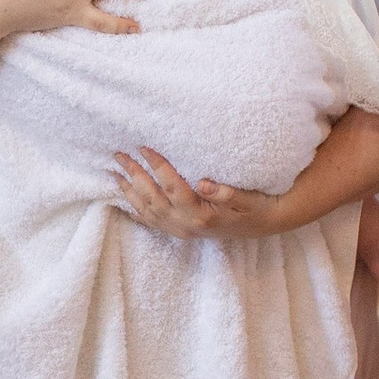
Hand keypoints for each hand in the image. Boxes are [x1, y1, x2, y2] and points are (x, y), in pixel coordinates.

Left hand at [109, 147, 275, 238]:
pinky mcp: (180, 232)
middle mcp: (186, 225)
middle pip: (152, 198)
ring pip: (147, 211)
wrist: (264, 224)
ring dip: (129, 191)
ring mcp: (181, 230)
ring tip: (114, 172)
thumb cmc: (256, 206)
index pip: (172, 187)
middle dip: (134, 175)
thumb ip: (226, 192)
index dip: (157, 166)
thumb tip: (203, 184)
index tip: (144, 146)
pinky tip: (125, 197)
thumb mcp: (247, 198)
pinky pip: (151, 221)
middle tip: (119, 155)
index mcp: (200, 215)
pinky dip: (135, 208)